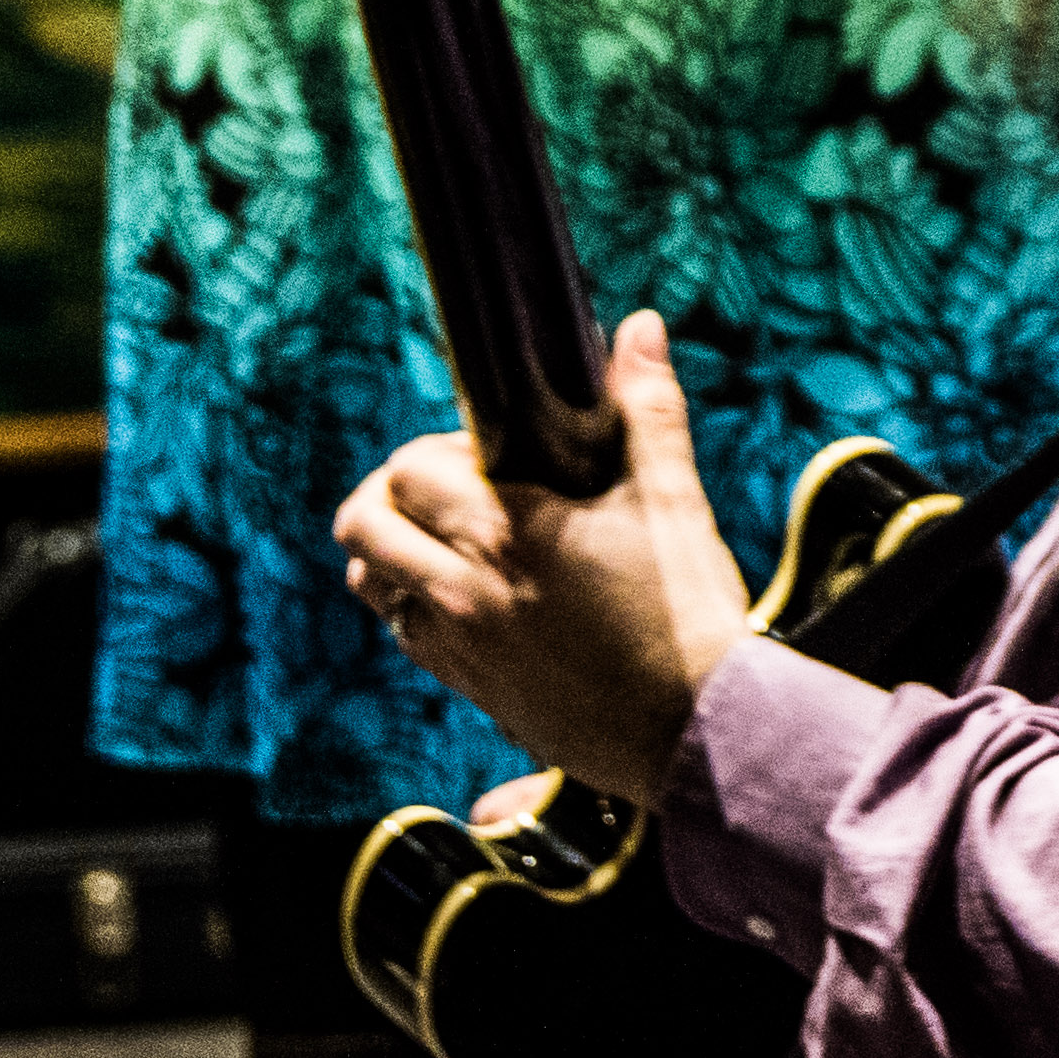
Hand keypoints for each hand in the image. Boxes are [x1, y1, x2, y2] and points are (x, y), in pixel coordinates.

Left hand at [336, 311, 754, 799]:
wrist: (696, 729)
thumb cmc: (687, 611)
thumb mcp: (672, 500)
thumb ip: (647, 408)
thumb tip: (639, 329)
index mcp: (505, 531)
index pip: (408, 467)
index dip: (435, 451)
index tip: (480, 456)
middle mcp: (462, 589)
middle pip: (361, 524)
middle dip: (389, 497)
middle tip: (442, 493)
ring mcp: (460, 646)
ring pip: (372, 586)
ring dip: (393, 556)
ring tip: (446, 546)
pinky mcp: (472, 690)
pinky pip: (406, 639)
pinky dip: (418, 611)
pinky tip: (471, 603)